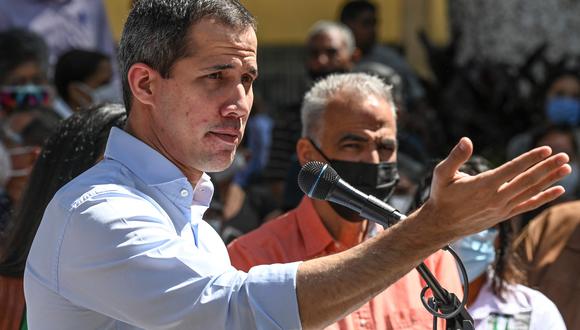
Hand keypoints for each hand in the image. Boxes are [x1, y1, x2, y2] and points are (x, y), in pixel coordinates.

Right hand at [424, 137, 569, 237]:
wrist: (441, 224)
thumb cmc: (441, 195)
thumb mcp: (442, 174)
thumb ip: (455, 157)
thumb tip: (466, 140)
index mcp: (483, 184)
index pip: (512, 169)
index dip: (530, 159)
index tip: (546, 150)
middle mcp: (496, 197)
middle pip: (527, 180)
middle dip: (547, 167)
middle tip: (565, 156)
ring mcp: (502, 208)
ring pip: (531, 192)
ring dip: (550, 180)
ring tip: (566, 169)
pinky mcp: (504, 215)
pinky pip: (528, 205)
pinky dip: (544, 197)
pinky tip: (558, 190)